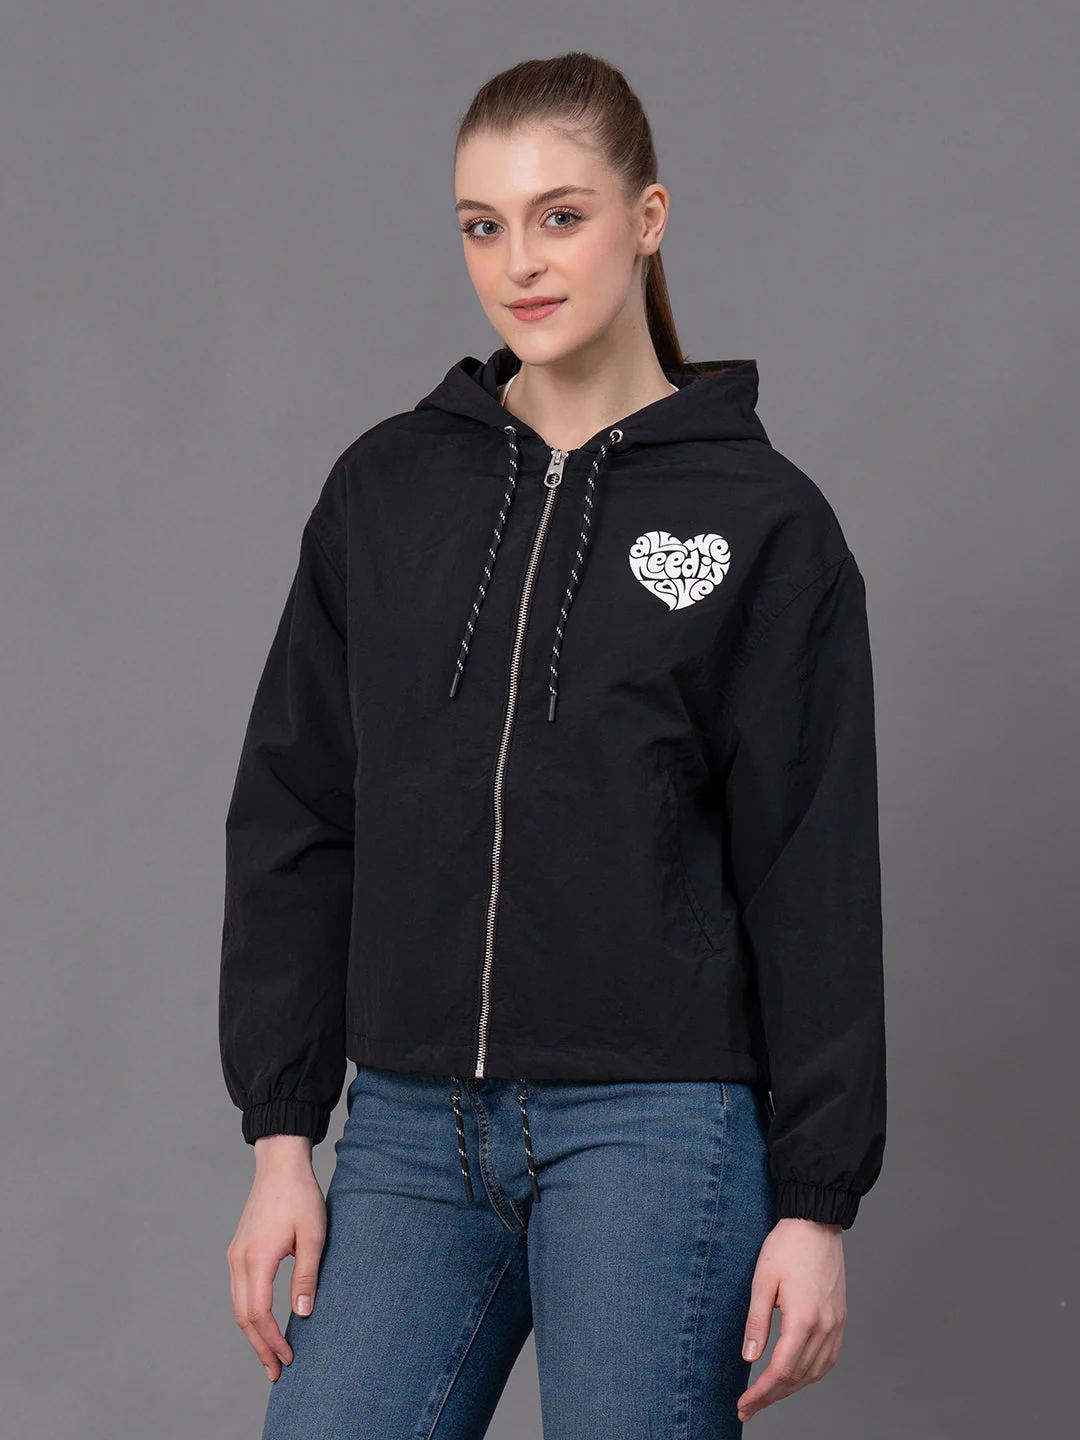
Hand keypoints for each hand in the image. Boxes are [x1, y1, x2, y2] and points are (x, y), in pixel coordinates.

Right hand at [226, 1136, 326, 1381]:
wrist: (280, 1164)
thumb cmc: (301, 1196)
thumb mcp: (313, 1235)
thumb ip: (306, 1274)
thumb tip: (302, 1312)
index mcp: (257, 1259)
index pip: (259, 1314)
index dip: (272, 1341)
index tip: (288, 1358)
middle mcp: (239, 1260)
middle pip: (244, 1316)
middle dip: (259, 1347)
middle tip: (276, 1372)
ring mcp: (235, 1255)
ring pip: (238, 1306)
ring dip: (253, 1333)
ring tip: (270, 1355)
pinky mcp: (238, 1250)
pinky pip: (239, 1291)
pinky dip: (249, 1313)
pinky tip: (262, 1324)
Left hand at [736, 1217, 846, 1422]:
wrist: (816, 1221)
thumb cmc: (786, 1246)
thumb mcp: (762, 1280)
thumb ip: (756, 1322)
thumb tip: (749, 1358)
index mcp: (803, 1319)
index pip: (780, 1371)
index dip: (761, 1393)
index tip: (742, 1405)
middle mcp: (825, 1327)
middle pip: (797, 1377)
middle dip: (771, 1397)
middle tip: (748, 1408)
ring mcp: (836, 1324)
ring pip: (815, 1372)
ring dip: (791, 1388)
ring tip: (768, 1395)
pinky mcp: (840, 1318)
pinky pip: (828, 1359)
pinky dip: (810, 1374)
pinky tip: (796, 1375)